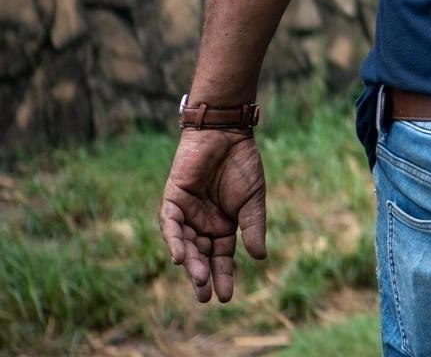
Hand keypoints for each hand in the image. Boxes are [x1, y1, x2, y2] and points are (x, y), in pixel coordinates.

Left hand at [159, 128, 267, 302]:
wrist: (227, 134)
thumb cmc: (243, 165)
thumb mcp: (253, 201)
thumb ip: (253, 227)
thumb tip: (259, 258)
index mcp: (223, 226)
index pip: (221, 257)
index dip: (223, 276)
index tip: (225, 297)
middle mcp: (202, 224)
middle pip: (201, 256)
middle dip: (203, 276)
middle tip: (206, 296)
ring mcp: (186, 213)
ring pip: (185, 245)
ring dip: (191, 263)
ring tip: (199, 280)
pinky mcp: (173, 200)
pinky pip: (170, 225)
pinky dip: (174, 241)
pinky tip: (179, 257)